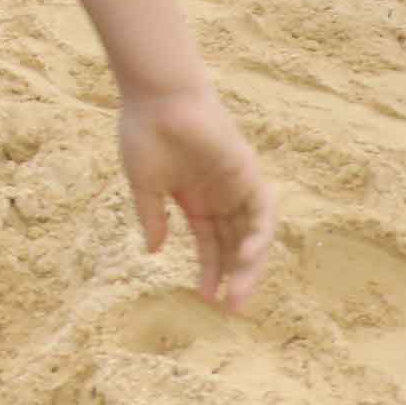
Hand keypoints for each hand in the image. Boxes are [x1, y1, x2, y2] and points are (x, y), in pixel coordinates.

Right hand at [116, 85, 273, 312]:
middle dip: (234, 276)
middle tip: (231, 308)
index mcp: (193, 199)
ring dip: (248, 265)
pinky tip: (246, 257)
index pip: (209, 244)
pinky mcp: (248, 173)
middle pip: (234, 245)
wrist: (158, 96)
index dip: (210, 271)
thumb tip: (154, 250)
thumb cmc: (144, 132)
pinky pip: (262, 212)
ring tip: (238, 293)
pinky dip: (258, 236)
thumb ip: (152, 217)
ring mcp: (235, 185)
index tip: (207, 299)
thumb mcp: (144, 184)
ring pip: (251, 234)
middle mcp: (219, 195)